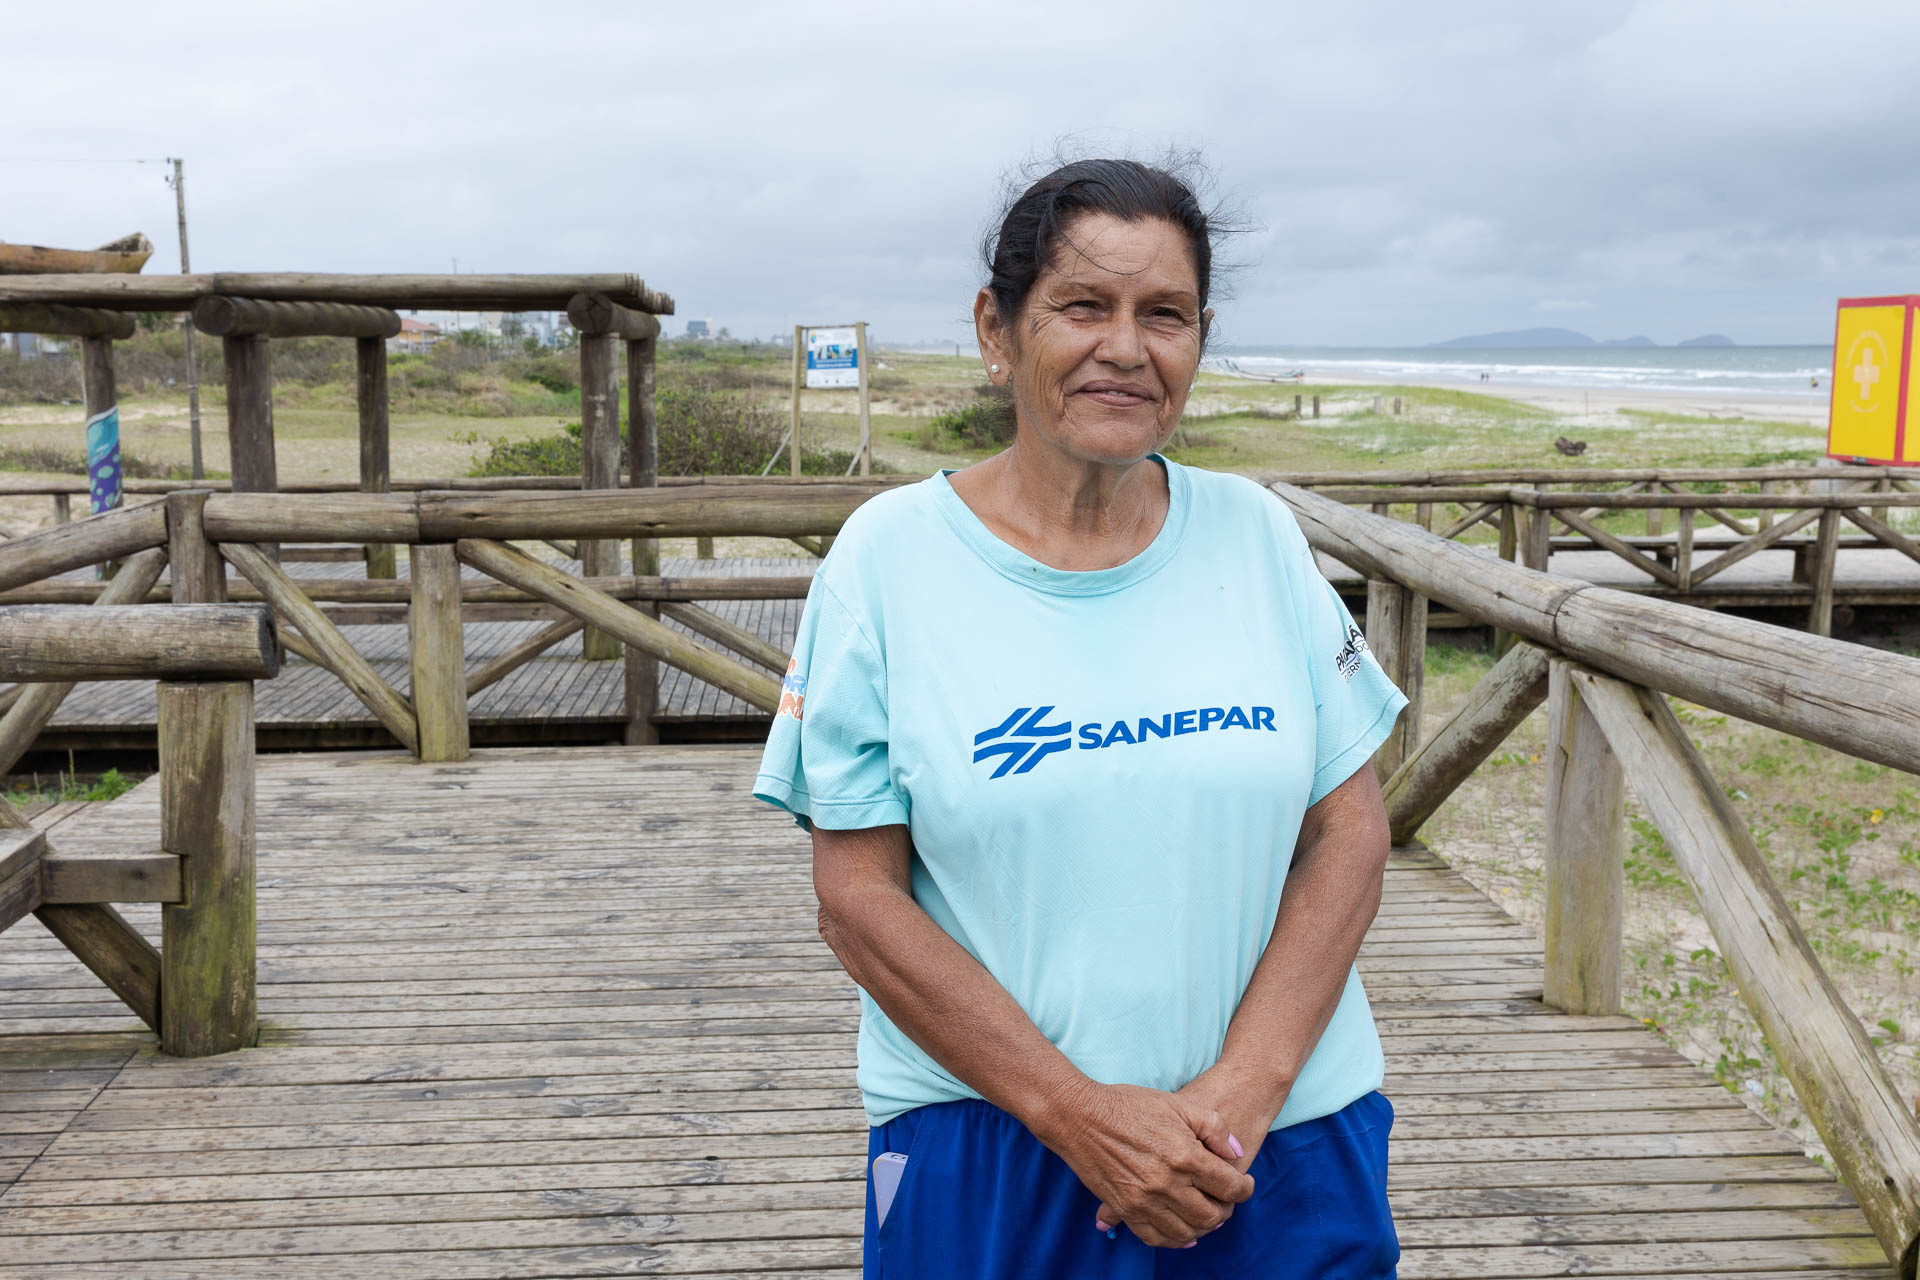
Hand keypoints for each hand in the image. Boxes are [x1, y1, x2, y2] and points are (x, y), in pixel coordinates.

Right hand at [1053, 1081, 1254, 1247]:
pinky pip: (1154, 1238)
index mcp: (1185, 1156)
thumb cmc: (1129, 1105)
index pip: (1230, 1187)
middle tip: (1225, 1201)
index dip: (1244, 1189)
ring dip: (1202, 1228)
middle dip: (1225, 1211)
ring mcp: (1144, 1201)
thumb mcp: (1178, 1104)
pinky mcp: (1124, 1209)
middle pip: (1212, 1215)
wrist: (1080, 1115)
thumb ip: (1214, 1128)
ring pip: (1186, 1232)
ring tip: (1205, 1215)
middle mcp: (1167, 1184)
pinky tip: (1180, 1230)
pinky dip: (1173, 1239)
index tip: (1244, 1186)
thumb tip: (1236, 1153)